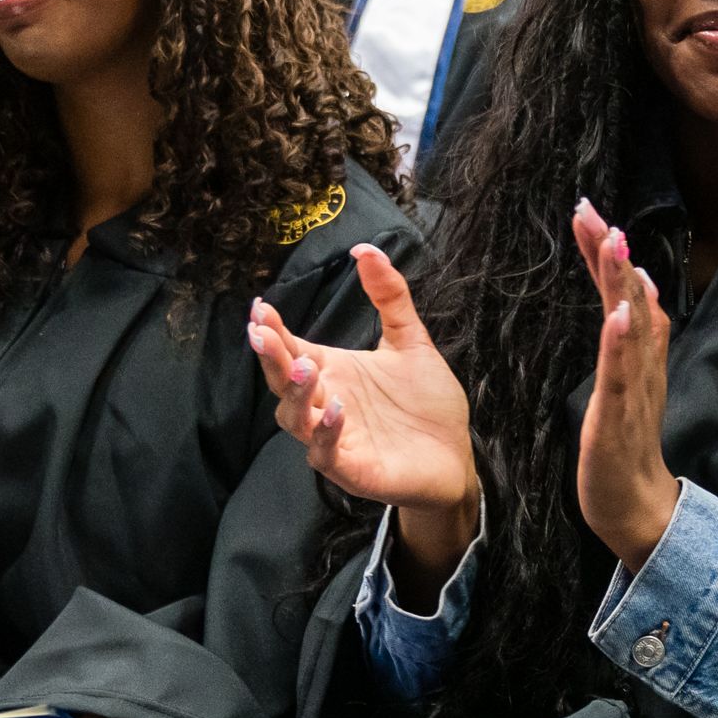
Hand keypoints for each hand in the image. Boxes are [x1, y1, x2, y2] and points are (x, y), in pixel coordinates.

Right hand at [246, 246, 479, 587]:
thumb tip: (366, 248)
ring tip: (305, 367)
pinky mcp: (352, 469)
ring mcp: (334, 439)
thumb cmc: (427, 404)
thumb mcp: (410, 342)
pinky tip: (338, 409)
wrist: (457, 455)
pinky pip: (326, 453)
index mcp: (333, 371)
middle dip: (271, 357)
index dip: (273, 330)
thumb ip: (389, 297)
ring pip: (295, 418)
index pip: (291, 348)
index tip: (260, 307)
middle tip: (261, 332)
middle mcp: (325, 403)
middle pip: (283, 380)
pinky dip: (327, 432)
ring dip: (295, 394)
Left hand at [570, 198, 677, 571]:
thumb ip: (633, 338)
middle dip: (610, 252)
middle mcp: (642, 362)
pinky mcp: (621, 416)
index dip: (606, 252)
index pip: (623, 290)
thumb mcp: (626, 382)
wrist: (637, 507)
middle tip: (593, 210)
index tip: (589, 212)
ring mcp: (634, 388)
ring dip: (621, 282)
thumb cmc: (626, 447)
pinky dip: (623, 341)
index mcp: (638, 353)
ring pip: (630, 325)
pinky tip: (620, 313)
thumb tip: (639, 288)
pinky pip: (623, 374)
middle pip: (629, 296)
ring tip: (613, 242)